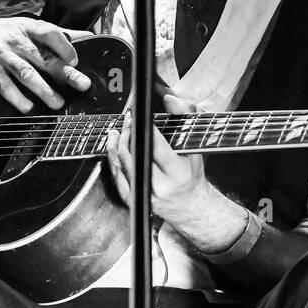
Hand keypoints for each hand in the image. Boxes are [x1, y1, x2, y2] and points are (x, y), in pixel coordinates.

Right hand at [0, 13, 93, 112]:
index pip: (51, 33)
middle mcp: (16, 39)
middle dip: (65, 72)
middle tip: (82, 84)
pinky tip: (28, 108)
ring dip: (43, 89)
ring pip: (25, 73)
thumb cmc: (4, 32)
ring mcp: (1, 54)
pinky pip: (4, 85)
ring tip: (58, 103)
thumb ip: (56, 34)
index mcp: (29, 27)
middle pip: (44, 56)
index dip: (65, 46)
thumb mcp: (28, 26)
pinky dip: (16, 97)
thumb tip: (88, 36)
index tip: (77, 60)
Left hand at [104, 91, 211, 221]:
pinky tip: (113, 148)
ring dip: (117, 144)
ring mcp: (145, 195)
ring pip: (123, 165)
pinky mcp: (135, 201)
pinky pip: (118, 178)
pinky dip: (113, 161)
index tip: (138, 114)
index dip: (144, 127)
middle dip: (128, 133)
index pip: (155, 145)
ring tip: (117, 130)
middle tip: (127, 120)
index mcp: (178, 172)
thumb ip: (185, 118)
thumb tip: (169, 98)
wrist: (191, 208)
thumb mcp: (195, 148)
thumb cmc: (193, 177)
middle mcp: (160, 186)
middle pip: (135, 154)